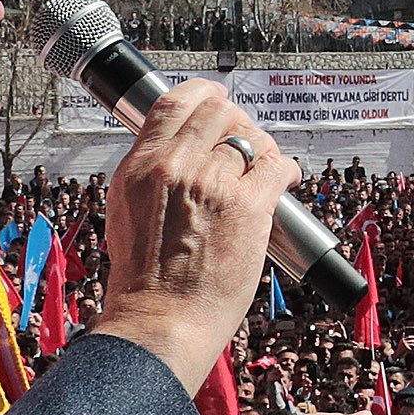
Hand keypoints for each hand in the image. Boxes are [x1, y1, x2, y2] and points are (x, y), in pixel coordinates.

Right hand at [91, 84, 298, 394]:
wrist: (159, 321)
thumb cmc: (143, 279)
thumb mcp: (127, 210)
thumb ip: (152, 173)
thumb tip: (179, 149)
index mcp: (142, 166)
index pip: (174, 102)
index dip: (203, 94)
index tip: (216, 98)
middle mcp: (176, 167)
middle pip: (220, 111)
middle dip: (238, 120)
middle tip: (247, 137)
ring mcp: (214, 184)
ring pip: (252, 137)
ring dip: (264, 148)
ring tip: (267, 166)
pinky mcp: (249, 206)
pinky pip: (279, 166)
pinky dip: (287, 169)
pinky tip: (286, 179)